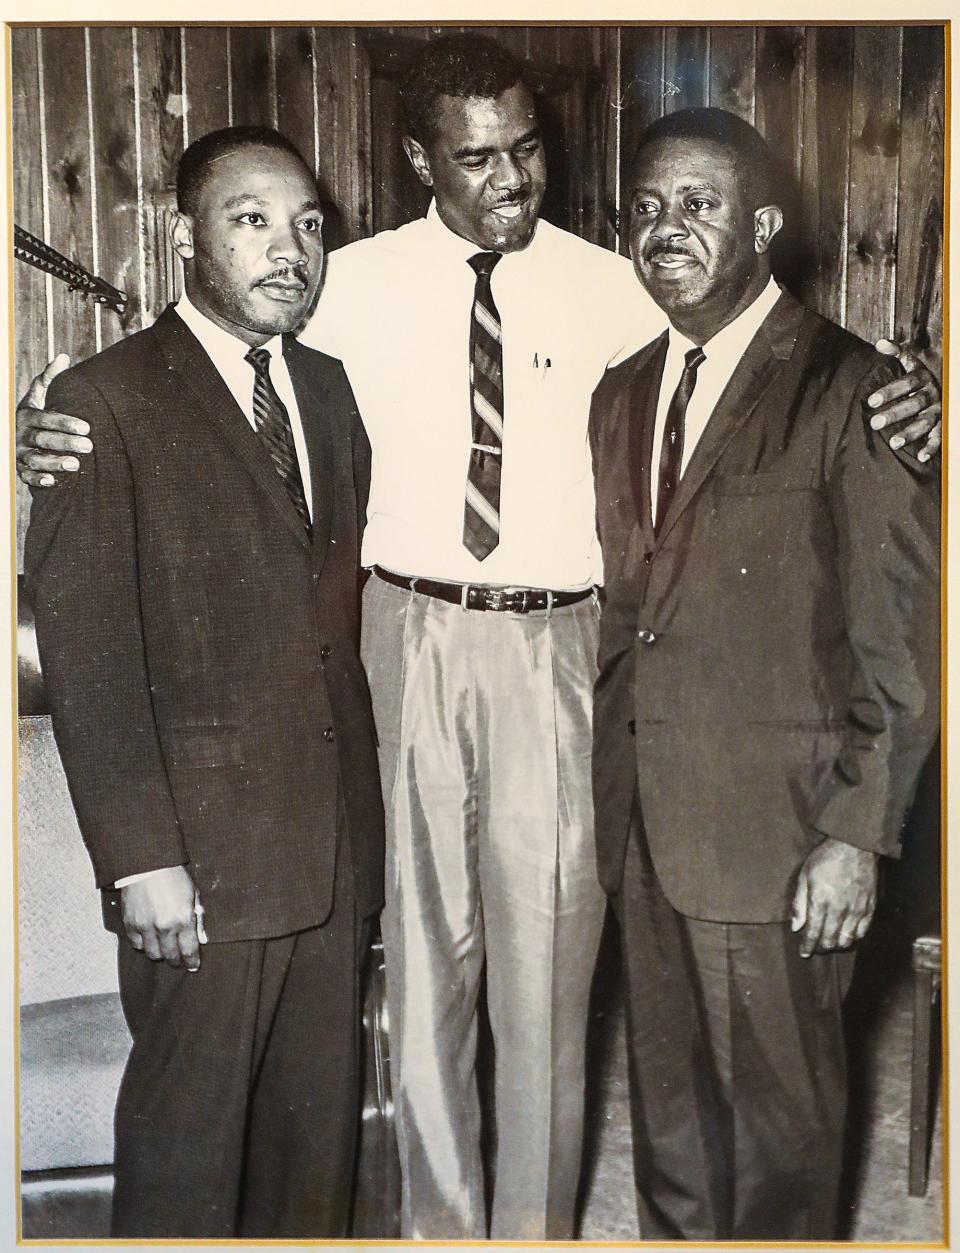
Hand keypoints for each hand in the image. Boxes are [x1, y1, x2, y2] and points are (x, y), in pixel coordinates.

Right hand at [16, 354, 92, 486]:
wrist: (19, 435)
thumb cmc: (37, 413)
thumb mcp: (40, 395)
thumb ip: (50, 378)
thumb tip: (63, 357)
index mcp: (27, 415)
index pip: (45, 418)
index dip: (64, 423)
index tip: (86, 427)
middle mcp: (21, 434)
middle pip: (42, 439)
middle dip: (65, 443)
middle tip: (89, 446)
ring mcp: (20, 454)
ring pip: (35, 459)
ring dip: (54, 463)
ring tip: (75, 464)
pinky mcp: (21, 470)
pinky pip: (27, 477)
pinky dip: (38, 480)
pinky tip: (52, 481)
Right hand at [121, 865, 201, 969]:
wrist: (147, 864)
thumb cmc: (173, 877)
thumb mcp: (193, 894)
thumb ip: (197, 918)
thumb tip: (201, 938)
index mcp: (183, 919)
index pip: (188, 951)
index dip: (191, 962)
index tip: (193, 966)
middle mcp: (164, 927)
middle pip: (170, 957)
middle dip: (176, 961)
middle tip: (178, 959)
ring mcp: (146, 927)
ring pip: (153, 954)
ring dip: (159, 953)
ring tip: (163, 948)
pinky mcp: (131, 924)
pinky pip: (137, 944)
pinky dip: (143, 944)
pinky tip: (149, 938)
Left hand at [790, 838, 877, 958]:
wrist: (855, 846)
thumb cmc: (826, 859)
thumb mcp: (805, 876)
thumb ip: (800, 904)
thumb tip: (795, 927)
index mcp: (821, 901)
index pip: (813, 933)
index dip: (808, 946)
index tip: (804, 953)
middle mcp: (840, 910)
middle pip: (830, 939)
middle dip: (821, 948)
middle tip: (815, 948)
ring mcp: (857, 910)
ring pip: (847, 940)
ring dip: (837, 945)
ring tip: (830, 943)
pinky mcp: (870, 908)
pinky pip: (862, 932)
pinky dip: (853, 938)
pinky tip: (847, 936)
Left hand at [867, 340, 939, 462]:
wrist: (946, 385)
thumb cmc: (920, 376)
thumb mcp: (913, 362)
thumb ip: (897, 352)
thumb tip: (879, 342)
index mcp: (923, 378)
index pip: (907, 383)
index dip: (890, 391)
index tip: (871, 400)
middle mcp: (933, 394)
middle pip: (914, 404)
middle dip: (895, 414)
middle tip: (875, 423)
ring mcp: (939, 410)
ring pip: (926, 422)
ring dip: (911, 433)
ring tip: (894, 443)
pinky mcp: (943, 424)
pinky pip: (939, 437)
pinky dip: (932, 447)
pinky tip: (920, 457)